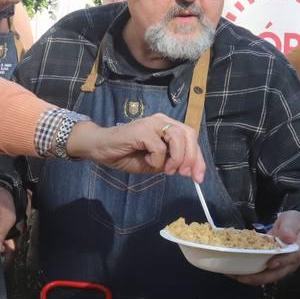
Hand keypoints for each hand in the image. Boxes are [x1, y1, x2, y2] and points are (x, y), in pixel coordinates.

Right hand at [65, 113, 204, 182]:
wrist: (100, 148)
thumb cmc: (126, 155)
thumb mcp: (154, 162)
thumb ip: (171, 161)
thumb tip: (188, 169)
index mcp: (167, 126)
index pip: (191, 138)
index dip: (199, 158)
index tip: (199, 178)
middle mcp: (162, 120)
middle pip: (190, 134)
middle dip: (192, 158)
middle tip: (185, 174)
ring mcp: (152, 123)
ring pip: (178, 138)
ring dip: (177, 158)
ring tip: (167, 170)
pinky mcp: (142, 130)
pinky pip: (159, 148)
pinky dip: (157, 161)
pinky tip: (147, 162)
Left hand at [229, 210, 299, 285]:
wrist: (296, 228)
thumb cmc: (295, 223)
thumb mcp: (293, 220)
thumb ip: (289, 228)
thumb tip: (287, 237)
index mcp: (298, 250)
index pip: (292, 258)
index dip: (281, 261)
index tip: (270, 264)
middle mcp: (290, 262)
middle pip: (276, 274)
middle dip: (259, 277)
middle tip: (243, 277)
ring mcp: (281, 266)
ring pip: (267, 276)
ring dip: (251, 278)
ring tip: (235, 275)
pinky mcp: (272, 266)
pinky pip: (261, 272)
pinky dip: (249, 273)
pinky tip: (235, 271)